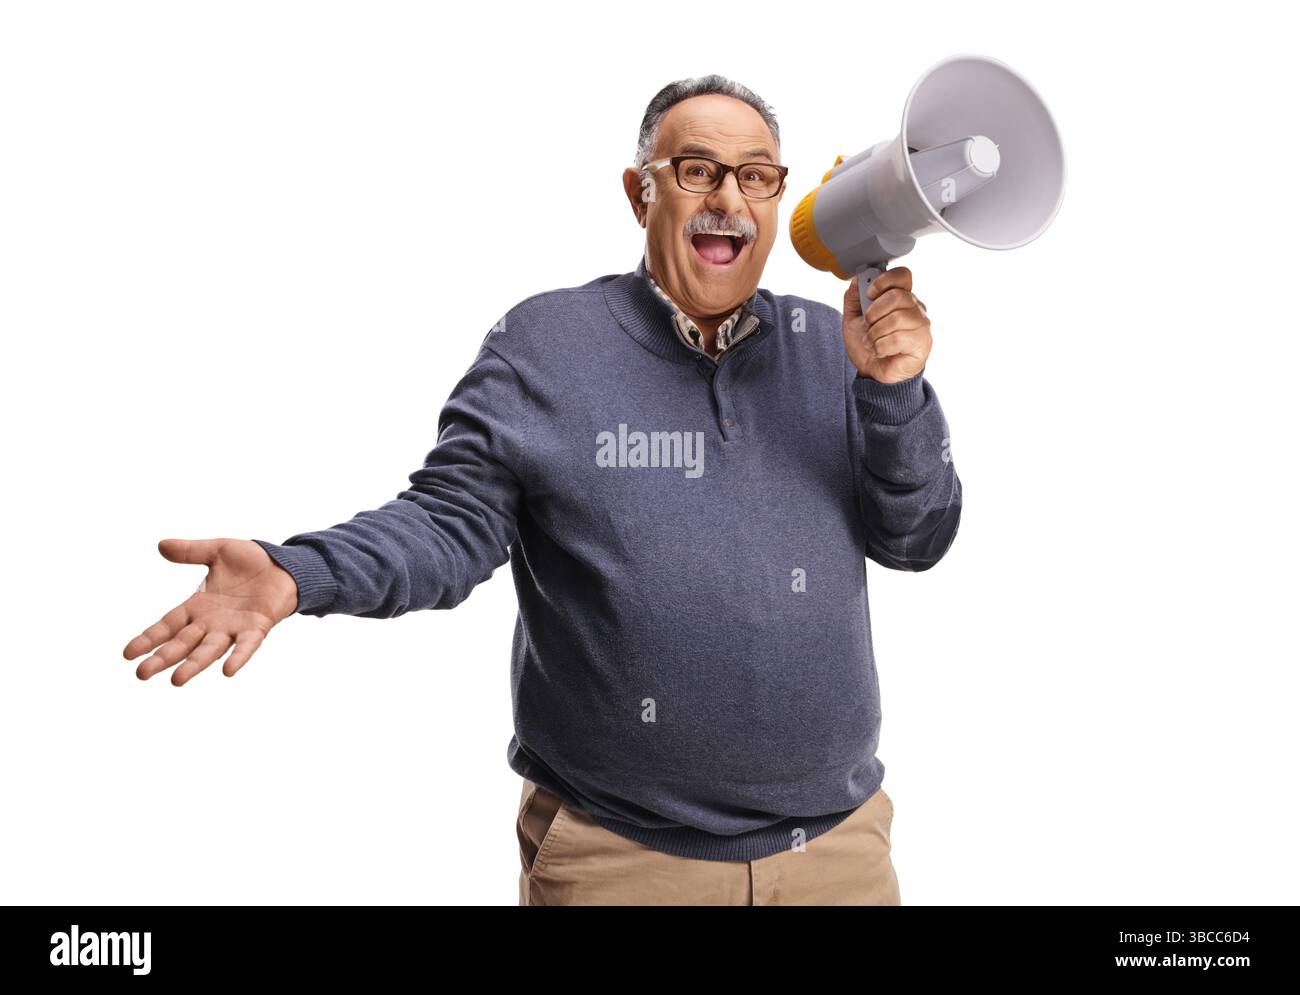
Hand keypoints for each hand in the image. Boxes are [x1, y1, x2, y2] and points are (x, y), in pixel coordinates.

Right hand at [122, 538, 298, 685]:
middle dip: (163, 658)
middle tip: (141, 674)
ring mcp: (234, 628)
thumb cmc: (250, 562)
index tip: (127, 654)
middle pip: (182, 643)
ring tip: (176, 681)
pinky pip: (247, 646)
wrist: (284, 566)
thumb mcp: (217, 551)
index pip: (167, 625)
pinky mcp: (257, 628)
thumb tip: (161, 545)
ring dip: (194, 665)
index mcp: (198, 606)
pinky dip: (238, 657)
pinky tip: (228, 671)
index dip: (148, 638)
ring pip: (209, 650)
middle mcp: (211, 622)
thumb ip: (191, 551)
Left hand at [842, 265, 931, 383]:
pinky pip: (898, 338)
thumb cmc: (868, 346)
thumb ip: (853, 298)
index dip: (884, 281)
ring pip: (897, 318)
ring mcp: (921, 325)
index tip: (869, 294)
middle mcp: (915, 308)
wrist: (873, 375)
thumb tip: (856, 279)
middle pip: (897, 296)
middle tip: (867, 325)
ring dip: (875, 333)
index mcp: (901, 298)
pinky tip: (880, 351)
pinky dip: (881, 347)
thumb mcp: (852, 320)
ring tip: (871, 342)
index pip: (903, 275)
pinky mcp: (921, 343)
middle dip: (874, 312)